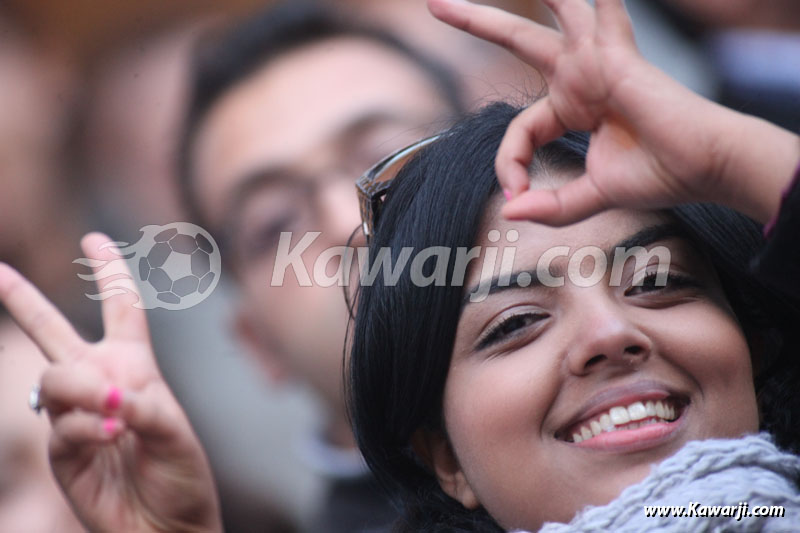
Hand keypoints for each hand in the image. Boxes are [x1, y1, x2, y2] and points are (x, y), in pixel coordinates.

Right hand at [0, 234, 221, 532]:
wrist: (165, 525)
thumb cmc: (182, 474)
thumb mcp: (177, 434)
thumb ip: (146, 408)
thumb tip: (110, 397)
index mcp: (135, 367)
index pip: (121, 309)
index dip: (109, 272)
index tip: (94, 239)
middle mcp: (101, 382)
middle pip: (54, 331)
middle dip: (23, 300)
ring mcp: (76, 414)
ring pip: (55, 378)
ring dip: (83, 393)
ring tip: (115, 419)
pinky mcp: (60, 449)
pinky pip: (59, 423)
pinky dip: (84, 428)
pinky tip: (108, 438)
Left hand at [428, 0, 799, 224]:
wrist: (705, 168)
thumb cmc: (659, 177)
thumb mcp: (590, 195)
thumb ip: (551, 204)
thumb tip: (510, 213)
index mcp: (573, 106)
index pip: (520, 128)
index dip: (509, 163)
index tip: (517, 194)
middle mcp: (581, 75)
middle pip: (520, 40)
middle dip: (479, 22)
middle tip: (436, 4)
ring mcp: (597, 58)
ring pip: (553, 7)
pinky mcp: (613, 53)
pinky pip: (600, 5)